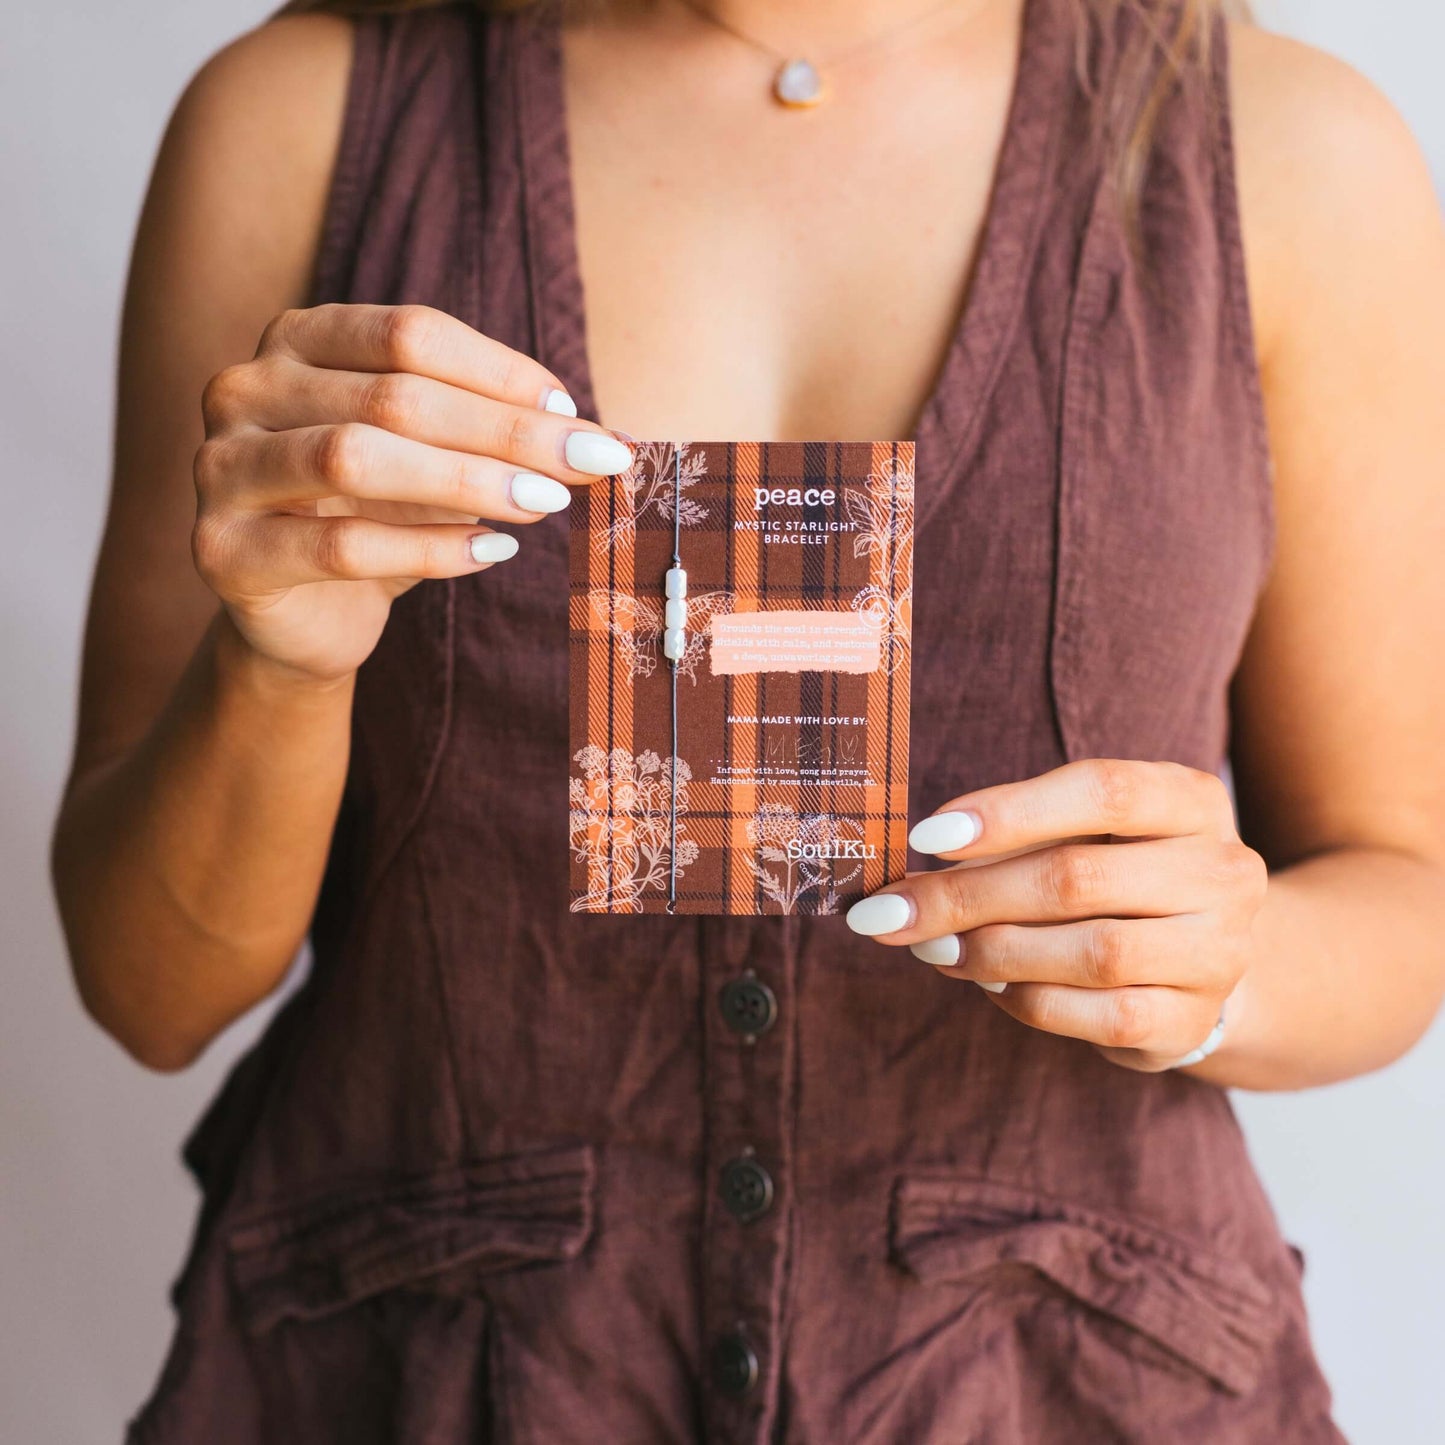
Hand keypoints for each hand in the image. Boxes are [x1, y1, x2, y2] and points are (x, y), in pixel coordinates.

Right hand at [192, 303, 632, 681]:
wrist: (302, 617)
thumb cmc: (375, 517)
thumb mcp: (434, 461)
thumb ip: (491, 436)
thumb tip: (593, 435)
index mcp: (297, 340)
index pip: (409, 334)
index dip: (500, 372)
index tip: (574, 411)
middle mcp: (246, 389)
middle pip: (392, 395)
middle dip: (505, 430)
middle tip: (585, 461)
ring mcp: (222, 469)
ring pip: (355, 459)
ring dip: (467, 481)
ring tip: (545, 503)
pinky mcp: (223, 551)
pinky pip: (340, 546)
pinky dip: (428, 549)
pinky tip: (492, 553)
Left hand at [845, 759, 1265, 1071]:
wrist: (1201, 957)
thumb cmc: (1115, 874)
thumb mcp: (1080, 833)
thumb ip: (1008, 839)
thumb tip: (907, 876)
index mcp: (1191, 801)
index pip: (1103, 791)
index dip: (1009, 811)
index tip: (926, 836)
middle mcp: (1222, 871)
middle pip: (1078, 877)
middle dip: (968, 896)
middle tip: (892, 911)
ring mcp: (1218, 952)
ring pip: (1090, 953)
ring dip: (992, 951)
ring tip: (933, 947)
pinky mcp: (1192, 1022)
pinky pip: (1095, 1016)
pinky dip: (1026, 1000)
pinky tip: (988, 984)